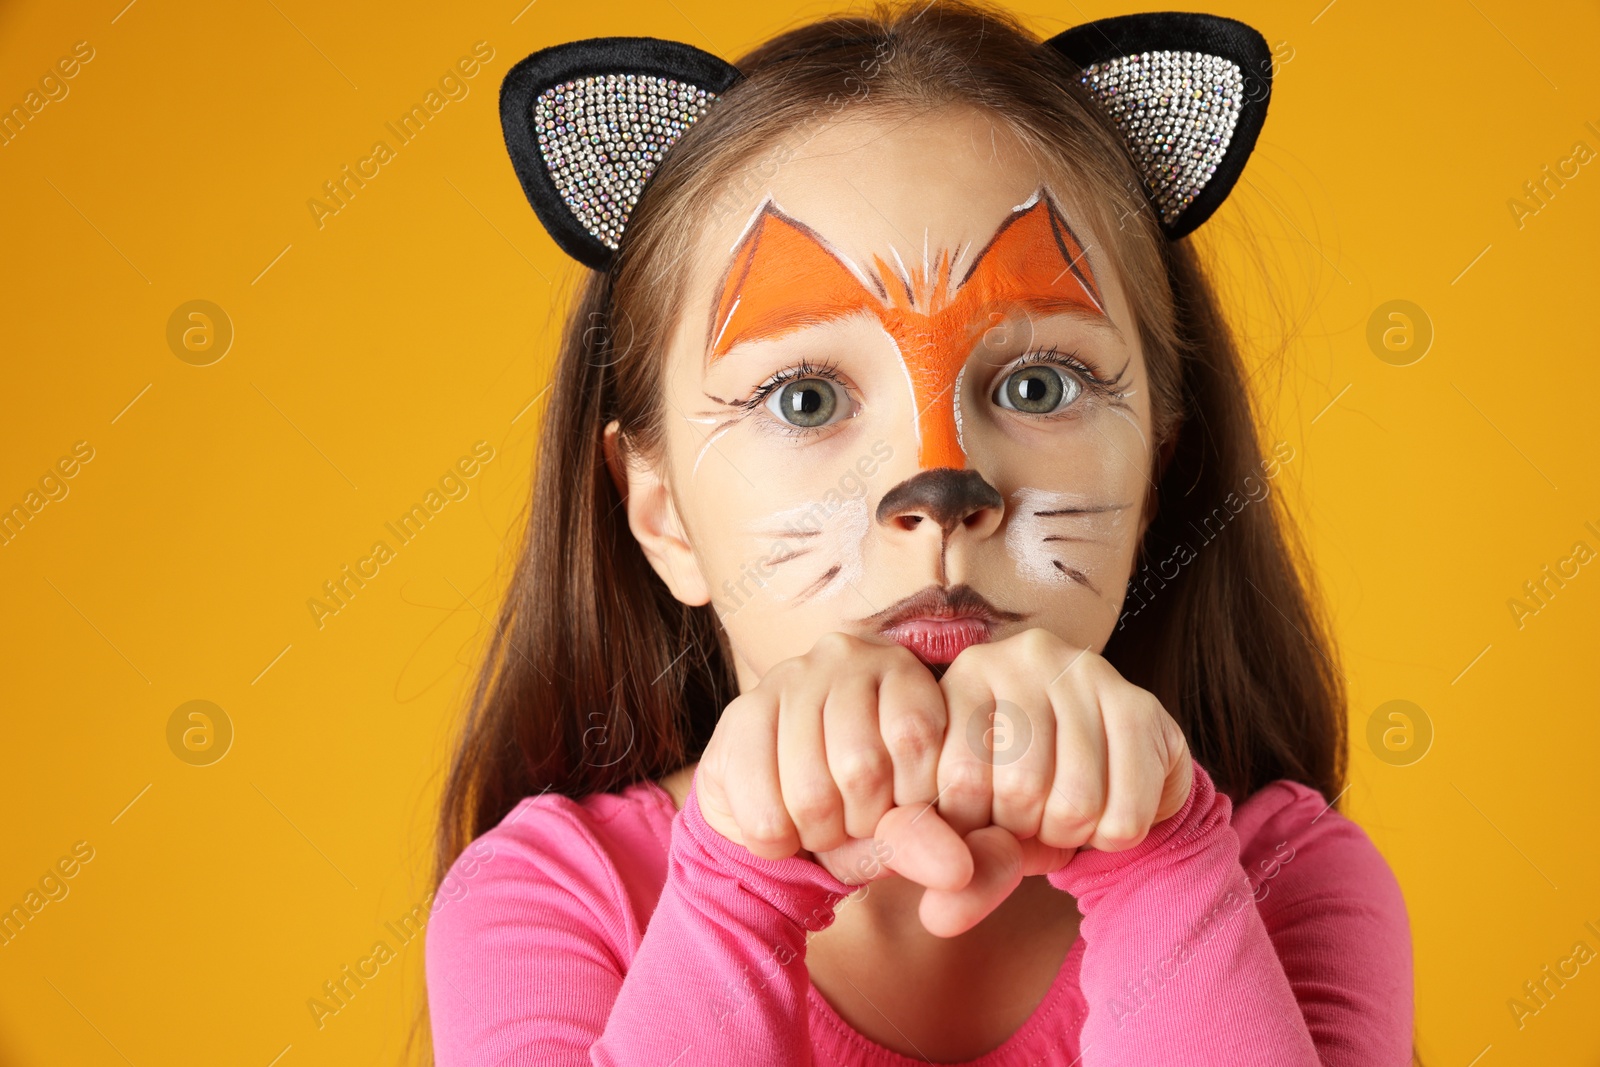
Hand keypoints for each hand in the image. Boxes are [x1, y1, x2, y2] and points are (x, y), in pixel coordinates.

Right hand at [694, 632, 974, 891]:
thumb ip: (928, 843)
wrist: (774, 811)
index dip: (909, 800)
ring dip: (817, 835)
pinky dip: (776, 843)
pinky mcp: (738, 716)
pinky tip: (780, 828)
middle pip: (863, 765)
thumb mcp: (902, 824)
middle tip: (853, 822)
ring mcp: (786, 679)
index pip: (916, 737)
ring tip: (818, 825)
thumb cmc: (857, 806)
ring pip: (812, 792)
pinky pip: (765, 813)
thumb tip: (956, 871)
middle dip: (859, 824)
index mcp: (902, 672)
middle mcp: (844, 657)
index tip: (899, 810)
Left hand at [918, 628, 1192, 935]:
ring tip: (1070, 812)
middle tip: (1035, 817)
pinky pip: (1124, 812)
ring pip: (1074, 803)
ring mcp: (1083, 671)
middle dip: (1028, 832)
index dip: (972, 830)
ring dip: (1074, 835)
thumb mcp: (976, 826)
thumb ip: (954, 871)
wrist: (1113, 770)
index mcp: (962, 679)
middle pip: (1017, 790)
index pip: (954, 780)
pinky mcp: (1141, 702)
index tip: (983, 822)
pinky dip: (1115, 836)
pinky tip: (1109, 806)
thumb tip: (937, 917)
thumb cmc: (1024, 793)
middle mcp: (1020, 657)